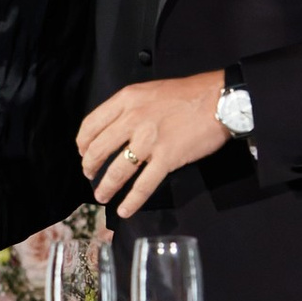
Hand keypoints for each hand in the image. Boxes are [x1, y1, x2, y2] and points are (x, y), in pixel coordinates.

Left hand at [77, 71, 228, 220]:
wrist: (219, 100)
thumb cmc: (188, 94)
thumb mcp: (149, 90)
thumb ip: (129, 107)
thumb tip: (114, 128)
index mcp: (127, 100)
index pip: (91, 124)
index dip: (83, 143)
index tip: (83, 152)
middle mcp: (133, 119)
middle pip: (99, 149)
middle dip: (90, 167)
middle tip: (89, 175)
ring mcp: (149, 141)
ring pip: (118, 170)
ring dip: (106, 187)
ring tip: (102, 196)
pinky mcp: (167, 158)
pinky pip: (144, 185)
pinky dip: (132, 201)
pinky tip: (124, 210)